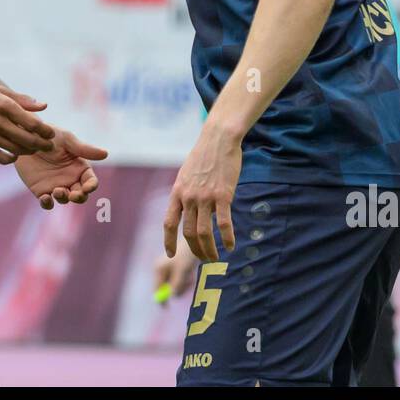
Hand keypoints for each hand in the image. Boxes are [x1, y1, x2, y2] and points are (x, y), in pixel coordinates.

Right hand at [0, 82, 55, 164]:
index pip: (33, 123)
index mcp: (4, 105)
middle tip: (49, 147)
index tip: (51, 134)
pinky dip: (12, 158)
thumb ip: (23, 100)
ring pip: (16, 150)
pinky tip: (15, 154)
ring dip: (28, 152)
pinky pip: (1, 158)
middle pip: (27, 139)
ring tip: (33, 149)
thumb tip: (44, 106)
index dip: (45, 131)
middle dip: (42, 145)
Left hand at [15, 127, 106, 208]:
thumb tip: (106, 153)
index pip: (91, 181)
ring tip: (57, 190)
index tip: (87, 187)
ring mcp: (56, 186)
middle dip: (80, 197)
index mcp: (80, 167)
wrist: (25, 138)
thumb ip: (84, 149)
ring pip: (65, 200)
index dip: (91, 186)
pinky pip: (47, 203)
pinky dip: (48, 204)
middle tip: (74, 194)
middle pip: (81, 195)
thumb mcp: (67, 140)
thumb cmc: (49, 135)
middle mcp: (70, 179)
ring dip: (64, 198)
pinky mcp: (41, 191)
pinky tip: (45, 197)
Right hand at [153, 238, 198, 303]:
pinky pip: (180, 281)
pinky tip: (191, 270)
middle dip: (177, 288)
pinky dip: (186, 279)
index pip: (156, 289)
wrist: (195, 239)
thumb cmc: (187, 255)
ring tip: (190, 273)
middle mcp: (161, 269)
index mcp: (158, 269)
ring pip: (175, 285)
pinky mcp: (176, 269)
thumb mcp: (182, 271)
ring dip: (183, 284)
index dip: (161, 299)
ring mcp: (168, 269)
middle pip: (166, 289)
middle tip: (187, 282)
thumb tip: (172, 296)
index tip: (167, 307)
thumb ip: (176, 284)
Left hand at [163, 121, 242, 261]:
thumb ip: (186, 194)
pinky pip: (224, 224)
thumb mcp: (186, 175)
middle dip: (195, 250)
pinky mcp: (223, 196)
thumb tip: (190, 213)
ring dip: (209, 250)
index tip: (170, 255)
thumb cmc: (204, 156)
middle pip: (189, 233)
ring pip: (204, 233)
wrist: (218, 140)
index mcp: (177, 193)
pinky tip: (231, 246)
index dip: (168, 242)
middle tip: (203, 259)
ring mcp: (205, 198)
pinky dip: (227, 238)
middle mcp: (189, 198)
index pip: (169, 223)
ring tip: (215, 258)